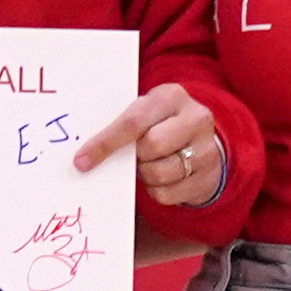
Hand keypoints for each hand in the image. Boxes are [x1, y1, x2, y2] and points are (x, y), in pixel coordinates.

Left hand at [76, 84, 234, 216]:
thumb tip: (84, 156)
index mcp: (172, 97)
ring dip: (146, 174)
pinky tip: (163, 178)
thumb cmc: (160, 124)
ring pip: (159, 173)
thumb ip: (124, 124)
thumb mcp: (147, 112)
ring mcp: (206, 149)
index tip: (82, 161)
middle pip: (150, 147)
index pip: (134, 121)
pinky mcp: (208, 177)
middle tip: (137, 154)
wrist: (204, 140)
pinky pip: (168, 194)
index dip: (105, 143)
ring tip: (150, 164)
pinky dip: (157, 190)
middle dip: (136, 156)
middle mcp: (196, 118)